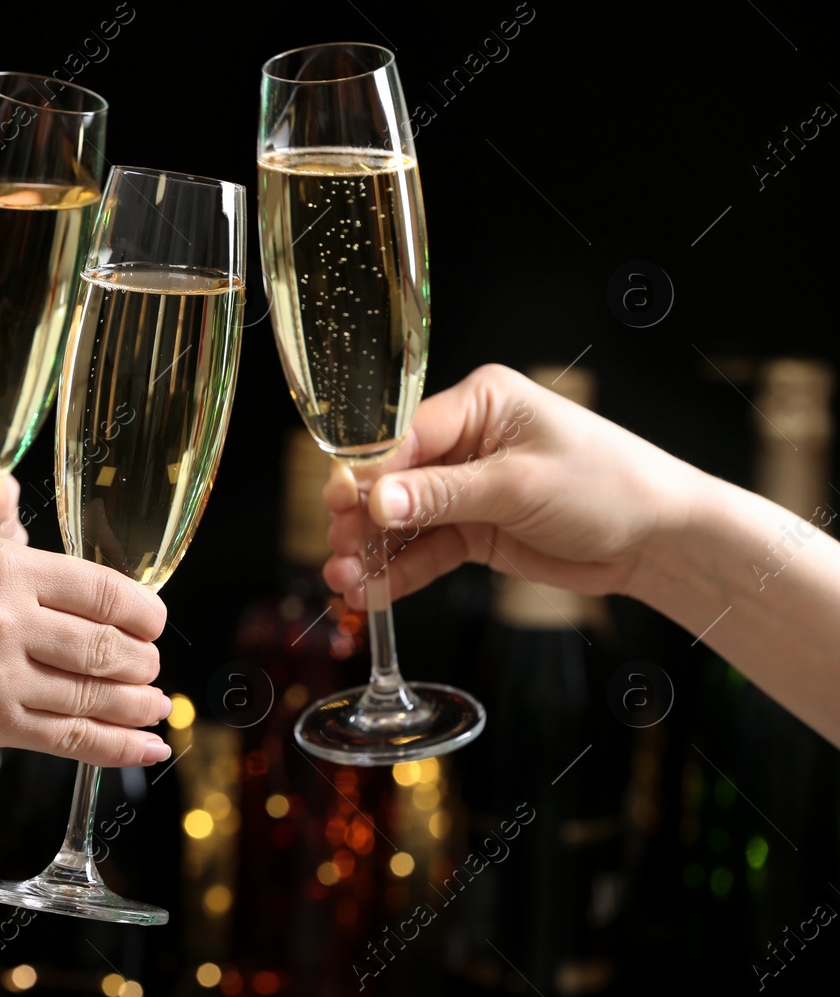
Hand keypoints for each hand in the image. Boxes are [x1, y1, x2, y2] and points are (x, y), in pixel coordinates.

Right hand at [0, 535, 173, 767]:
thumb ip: (2, 577)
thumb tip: (61, 602)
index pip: (101, 588)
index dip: (141, 609)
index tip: (150, 619)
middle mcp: (5, 618)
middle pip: (107, 643)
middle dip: (142, 659)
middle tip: (152, 664)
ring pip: (95, 693)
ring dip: (137, 701)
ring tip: (156, 703)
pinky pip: (68, 738)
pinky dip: (117, 744)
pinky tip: (147, 744)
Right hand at [322, 364, 696, 605]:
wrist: (660, 539)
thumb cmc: (609, 486)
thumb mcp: (519, 485)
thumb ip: (441, 495)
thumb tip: (375, 501)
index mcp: (479, 402)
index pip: (403, 435)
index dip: (366, 472)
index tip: (337, 504)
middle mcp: (466, 440)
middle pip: (392, 479)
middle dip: (361, 518)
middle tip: (339, 551)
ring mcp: (467, 488)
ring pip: (402, 520)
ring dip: (373, 551)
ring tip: (347, 581)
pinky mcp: (474, 529)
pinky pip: (425, 550)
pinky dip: (400, 572)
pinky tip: (373, 593)